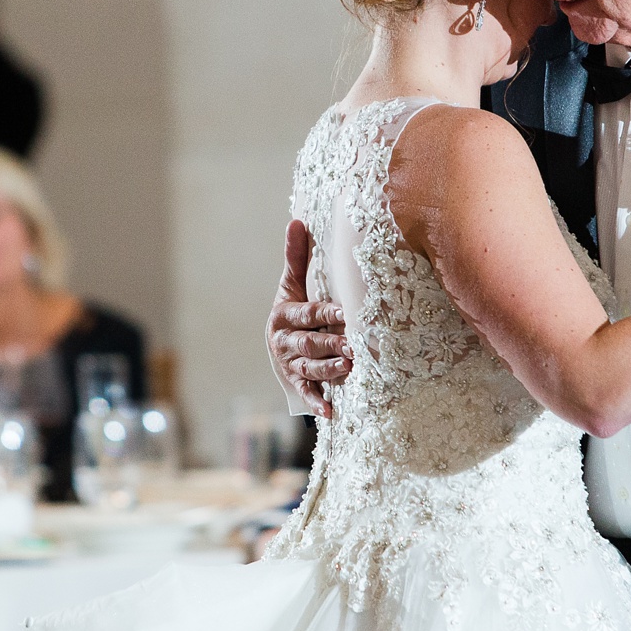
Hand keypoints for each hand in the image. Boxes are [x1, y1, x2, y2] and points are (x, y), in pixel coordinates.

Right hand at [265, 220, 350, 418]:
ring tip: (347, 368)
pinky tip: (329, 411)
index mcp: (283, 314)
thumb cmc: (293, 306)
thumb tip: (297, 220)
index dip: (324, 313)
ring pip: (309, 367)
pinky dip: (316, 402)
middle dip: (331, 344)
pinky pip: (305, 392)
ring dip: (328, 370)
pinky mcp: (294, 382)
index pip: (307, 313)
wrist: (278, 339)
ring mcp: (289, 363)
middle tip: (352, 346)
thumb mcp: (292, 283)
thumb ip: (296, 256)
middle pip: (309, 343)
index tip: (343, 313)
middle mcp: (284, 340)